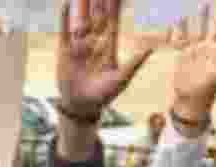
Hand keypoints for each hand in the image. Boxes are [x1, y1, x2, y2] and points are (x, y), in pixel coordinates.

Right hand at [56, 0, 153, 119]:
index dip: (113, 6)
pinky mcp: (64, 51)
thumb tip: (151, 48)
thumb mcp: (121, 78)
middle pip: (97, 16)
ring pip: (81, 19)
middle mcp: (94, 42)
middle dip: (99, 1)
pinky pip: (64, 30)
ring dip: (83, 5)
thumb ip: (134, 62)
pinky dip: (65, 18)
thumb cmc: (103, 95)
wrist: (81, 106)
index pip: (112, 20)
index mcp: (108, 45)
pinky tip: (67, 4)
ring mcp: (79, 45)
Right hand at [169, 0, 215, 119]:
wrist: (191, 99)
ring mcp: (198, 50)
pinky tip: (180, 19)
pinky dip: (182, 28)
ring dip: (202, 17)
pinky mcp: (185, 54)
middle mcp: (211, 47)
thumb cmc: (208, 89)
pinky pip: (183, 38)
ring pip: (200, 28)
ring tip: (203, 4)